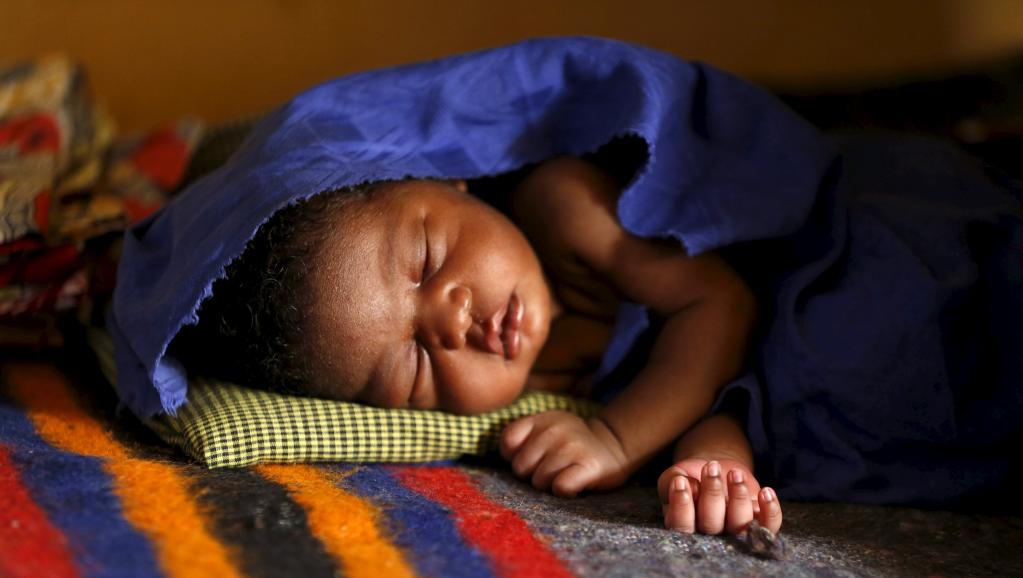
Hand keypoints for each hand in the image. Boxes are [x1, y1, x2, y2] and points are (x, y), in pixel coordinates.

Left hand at [500, 411, 629, 496]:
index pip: (508, 441)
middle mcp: (555, 430)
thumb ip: (520, 437)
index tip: (532, 459)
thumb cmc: (570, 444)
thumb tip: (508, 458)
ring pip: (539, 480)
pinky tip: (573, 485)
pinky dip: (564, 491)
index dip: (515, 456)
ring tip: (563, 475)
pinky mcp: (589, 466)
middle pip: (521, 467)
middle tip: (551, 470)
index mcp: (541, 420)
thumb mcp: (545, 429)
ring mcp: (572, 447)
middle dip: (532, 474)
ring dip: (549, 485)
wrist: (613, 446)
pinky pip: (561, 487)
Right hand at [657, 458, 781, 534]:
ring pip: (740, 525)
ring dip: (738, 496)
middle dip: (712, 494)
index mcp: (685, 527)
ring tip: (734, 473)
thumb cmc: (691, 476)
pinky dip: (770, 511)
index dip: (682, 507)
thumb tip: (687, 486)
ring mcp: (736, 532)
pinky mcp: (759, 525)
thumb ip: (671, 483)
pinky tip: (766, 491)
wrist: (716, 469)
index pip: (681, 527)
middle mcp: (711, 536)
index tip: (681, 481)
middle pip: (711, 526)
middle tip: (711, 466)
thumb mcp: (676, 475)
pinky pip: (769, 526)